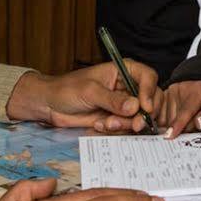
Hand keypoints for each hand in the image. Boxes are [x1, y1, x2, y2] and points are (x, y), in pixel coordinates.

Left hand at [7, 61, 157, 131]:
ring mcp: (122, 104)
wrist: (50, 106)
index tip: (145, 107)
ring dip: (126, 124)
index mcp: (123, 70)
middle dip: (142, 114)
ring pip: (139, 116)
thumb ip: (112, 100)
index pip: (147, 77)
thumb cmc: (66, 89)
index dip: (150, 92)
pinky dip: (116, 129)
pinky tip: (99, 125)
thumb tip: (135, 106)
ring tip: (106, 124)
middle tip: (134, 125)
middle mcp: (126, 86)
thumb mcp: (89, 91)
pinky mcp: (116, 118)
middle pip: (150, 99)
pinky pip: (126, 126)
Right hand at [155, 79, 200, 137]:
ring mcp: (172, 92)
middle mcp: (182, 89)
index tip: (170, 135)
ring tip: (187, 121)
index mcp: (198, 91)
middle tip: (194, 126)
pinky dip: (166, 122)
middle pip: (175, 118)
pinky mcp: (164, 95)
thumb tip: (200, 123)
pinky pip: (160, 116)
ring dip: (174, 126)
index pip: (185, 111)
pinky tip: (177, 120)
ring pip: (165, 118)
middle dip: (183, 128)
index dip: (178, 125)